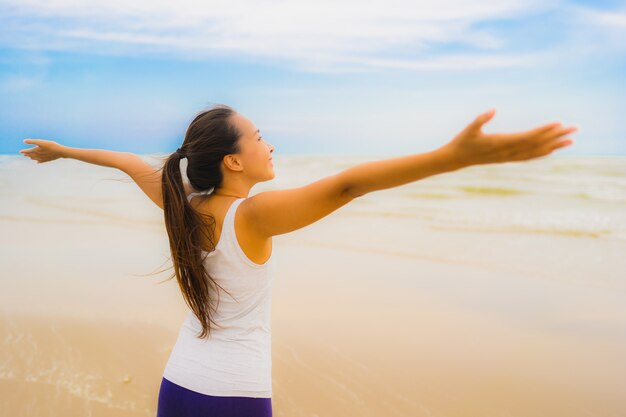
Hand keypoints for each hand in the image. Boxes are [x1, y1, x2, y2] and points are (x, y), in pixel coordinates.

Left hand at [20, 139, 66, 163]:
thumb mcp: (41, 142)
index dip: (24, 151)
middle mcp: (38, 155)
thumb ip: (32, 141)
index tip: (20, 151)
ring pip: (36, 158)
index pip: (28, 151)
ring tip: (30, 158)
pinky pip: (41, 161)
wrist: (60, 151)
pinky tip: (38, 162)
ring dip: (32, 158)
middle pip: (31, 155)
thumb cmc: (51, 145)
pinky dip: (38, 161)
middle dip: (27, 154)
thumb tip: (24, 141)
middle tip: (24, 154)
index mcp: (36, 150)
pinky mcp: (47, 159)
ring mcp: (43, 158)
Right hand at [442, 109, 577, 166]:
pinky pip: (529, 157)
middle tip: (575, 129)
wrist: (456, 159)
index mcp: (501, 143)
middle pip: (537, 144)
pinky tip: (552, 150)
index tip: (558, 124)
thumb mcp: (470, 128)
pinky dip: (542, 153)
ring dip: (554, 146)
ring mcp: (509, 157)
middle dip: (556, 137)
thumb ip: (481, 119)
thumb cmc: (462, 141)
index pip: (528, 137)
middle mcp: (508, 152)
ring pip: (536, 152)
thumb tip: (493, 109)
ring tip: (570, 141)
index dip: (544, 131)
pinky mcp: (507, 158)